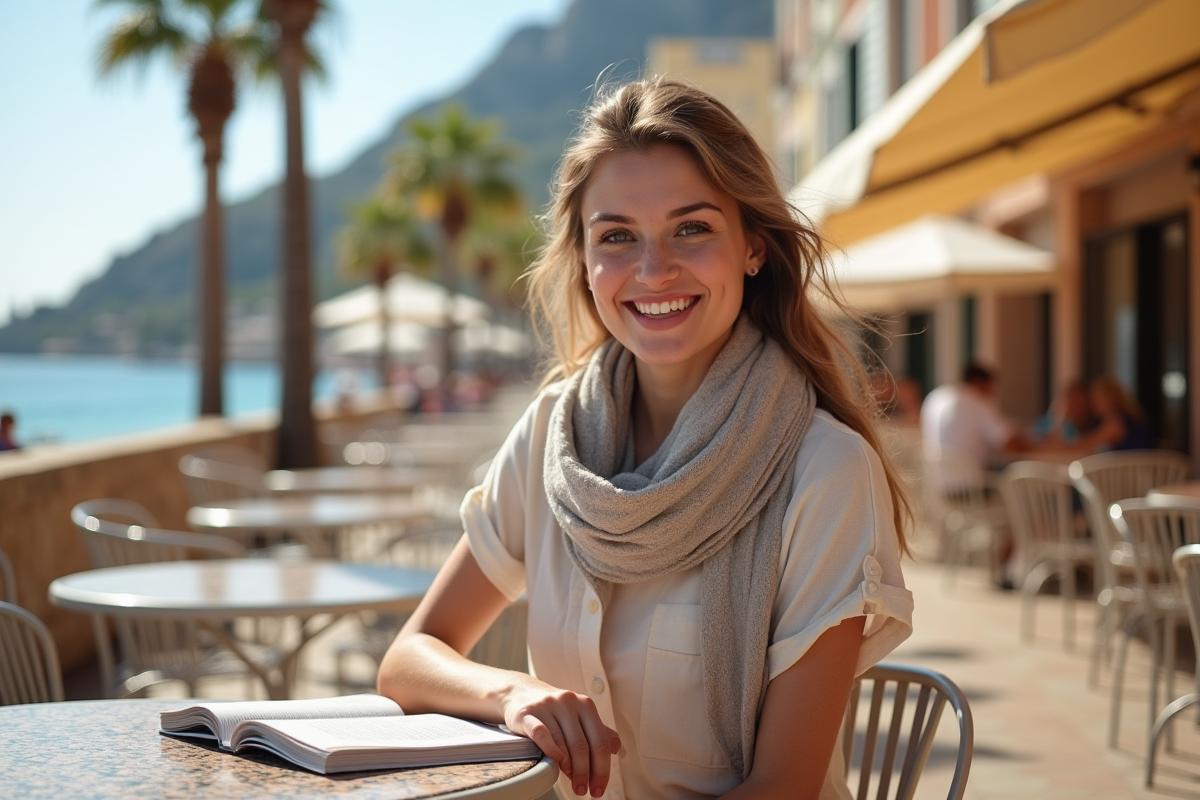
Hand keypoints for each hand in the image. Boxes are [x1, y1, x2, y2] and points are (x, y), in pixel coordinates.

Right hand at [501, 680, 621, 797]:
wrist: (520, 692)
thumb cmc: (554, 710)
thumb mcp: (578, 716)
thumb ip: (598, 731)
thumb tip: (618, 749)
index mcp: (585, 705)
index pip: (600, 742)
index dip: (602, 769)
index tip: (598, 788)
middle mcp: (568, 702)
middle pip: (582, 746)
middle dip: (584, 773)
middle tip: (582, 790)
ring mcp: (547, 706)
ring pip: (563, 743)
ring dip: (569, 767)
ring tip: (570, 780)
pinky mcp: (528, 713)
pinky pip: (541, 734)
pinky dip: (551, 750)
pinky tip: (556, 762)